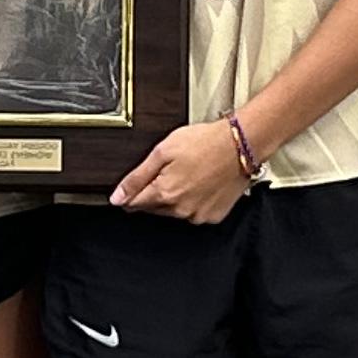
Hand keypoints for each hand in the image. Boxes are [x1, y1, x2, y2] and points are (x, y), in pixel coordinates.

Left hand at [112, 118, 251, 222]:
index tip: (132, 187)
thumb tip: (117, 197)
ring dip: (174, 197)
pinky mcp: (213, 216)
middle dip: (154, 192)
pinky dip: (193, 201)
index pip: (135, 203)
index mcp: (165, 194)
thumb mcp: (162, 152)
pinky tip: (199, 183)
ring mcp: (198, 215)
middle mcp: (181, 210)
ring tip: (188, 172)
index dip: (130, 193)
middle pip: (154, 207)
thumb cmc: (205, 142)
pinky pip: (194, 212)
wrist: (240, 144)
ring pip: (174, 211)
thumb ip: (136, 178)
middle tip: (168, 169)